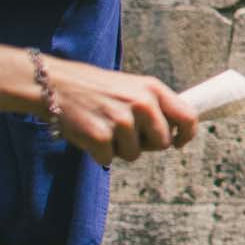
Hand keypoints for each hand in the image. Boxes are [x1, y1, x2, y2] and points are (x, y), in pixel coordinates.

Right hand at [50, 60, 198, 163]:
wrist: (56, 85)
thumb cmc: (98, 89)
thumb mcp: (133, 87)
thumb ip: (155, 105)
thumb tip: (177, 131)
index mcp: (153, 89)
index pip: (188, 117)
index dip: (186, 135)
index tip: (178, 143)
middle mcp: (142, 104)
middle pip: (161, 143)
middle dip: (146, 144)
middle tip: (126, 133)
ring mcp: (122, 121)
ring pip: (134, 155)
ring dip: (119, 148)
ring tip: (104, 127)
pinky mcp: (101, 136)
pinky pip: (108, 159)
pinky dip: (98, 153)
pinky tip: (89, 134)